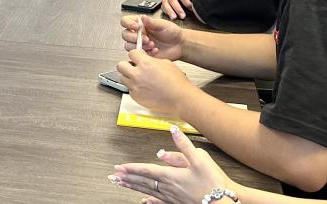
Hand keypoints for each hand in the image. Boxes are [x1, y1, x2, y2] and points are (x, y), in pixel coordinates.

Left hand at [110, 126, 234, 203]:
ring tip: (121, 185)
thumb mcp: (200, 159)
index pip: (146, 170)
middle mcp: (168, 188)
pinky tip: (143, 201)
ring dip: (133, 187)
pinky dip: (149, 201)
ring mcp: (171, 198)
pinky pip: (158, 202)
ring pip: (147, 192)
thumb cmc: (212, 183)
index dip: (132, 168)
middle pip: (143, 182)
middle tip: (114, 176)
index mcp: (171, 175)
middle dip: (127, 178)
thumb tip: (173, 130)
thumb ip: (184, 145)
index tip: (119, 167)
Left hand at [116, 48, 195, 114]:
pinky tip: (143, 88)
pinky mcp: (136, 97)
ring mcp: (135, 87)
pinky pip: (129, 89)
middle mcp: (137, 74)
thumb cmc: (177, 82)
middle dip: (127, 65)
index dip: (135, 55)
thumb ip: (151, 60)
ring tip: (138, 78)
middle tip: (133, 67)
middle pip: (120, 65)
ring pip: (123, 78)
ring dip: (129, 76)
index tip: (138, 57)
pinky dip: (134, 88)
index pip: (131, 53)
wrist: (180, 98)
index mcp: (145, 63)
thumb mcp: (166, 63)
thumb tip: (146, 59)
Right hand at [121, 14, 183, 59]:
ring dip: (139, 46)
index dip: (128, 24)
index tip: (136, 27)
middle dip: (134, 38)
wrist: (179, 45)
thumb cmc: (172, 32)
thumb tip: (142, 17)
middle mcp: (138, 33)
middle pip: (125, 35)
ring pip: (128, 46)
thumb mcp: (162, 25)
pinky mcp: (143, 53)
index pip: (125, 21)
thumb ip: (151, 22)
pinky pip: (138, 54)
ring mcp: (140, 44)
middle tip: (146, 38)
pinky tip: (155, 50)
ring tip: (152, 44)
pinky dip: (146, 53)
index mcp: (140, 24)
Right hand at [163, 0, 197, 19]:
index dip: (186, 2)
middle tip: (183, 16)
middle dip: (177, 8)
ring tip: (174, 18)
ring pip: (165, 2)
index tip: (191, 8)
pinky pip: (163, 6)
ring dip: (170, 11)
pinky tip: (171, 16)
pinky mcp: (165, 0)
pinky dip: (166, 12)